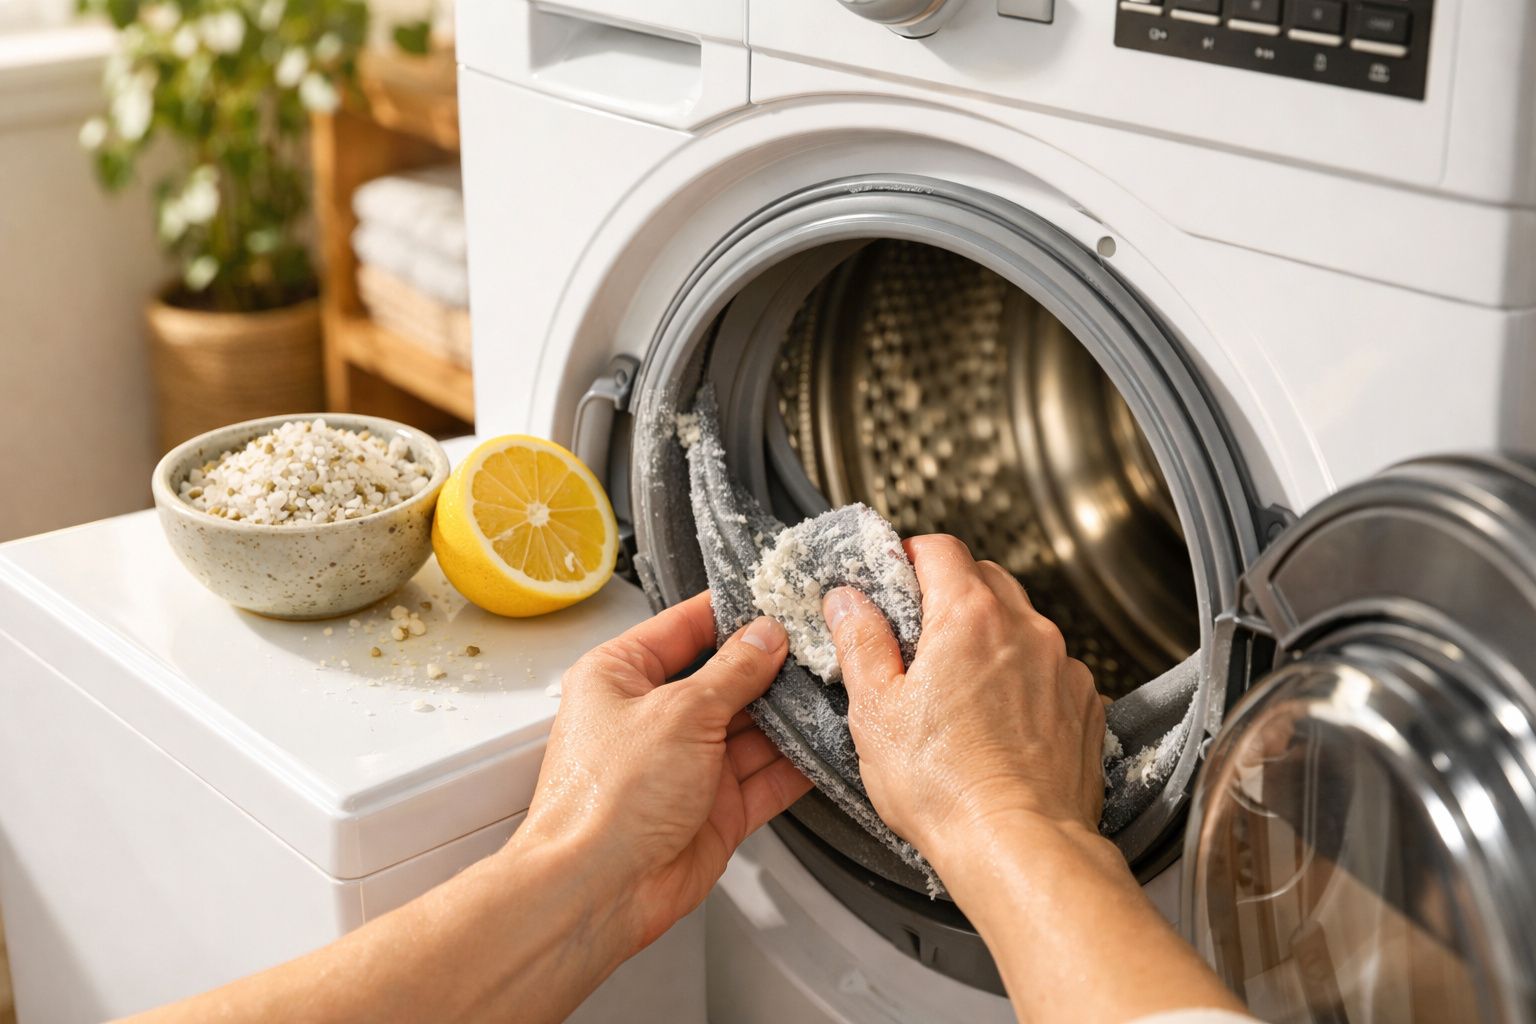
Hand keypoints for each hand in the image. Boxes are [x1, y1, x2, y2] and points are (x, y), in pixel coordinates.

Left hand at [510, 593, 811, 952]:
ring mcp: (684, 766)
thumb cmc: (606, 800)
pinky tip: (824, 745)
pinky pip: (764, 778)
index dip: (730, 613)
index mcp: (620, 677)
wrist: (598, 890)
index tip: (773, 600)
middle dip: (770, 667)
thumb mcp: (680, 712)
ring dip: (789, 716)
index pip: (682, 627)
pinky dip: (796, 765)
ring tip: (831, 690)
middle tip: (817, 647)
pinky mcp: (713, 809)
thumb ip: (733, 672)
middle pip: (724, 678)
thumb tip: (765, 638)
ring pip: (750, 729)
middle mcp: (652, 719)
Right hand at [822, 534, 1104, 871]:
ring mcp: (1062, 667)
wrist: (1021, 846)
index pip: (940, 549)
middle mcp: (1025, 630)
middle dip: (949, 592)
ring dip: (990, 637)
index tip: (893, 579)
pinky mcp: (1084, 704)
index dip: (909, 556)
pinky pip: (1050, 669)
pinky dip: (1024, 678)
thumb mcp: (876, 711)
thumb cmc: (947, 787)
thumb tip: (848, 602)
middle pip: (985, 578)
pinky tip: (998, 720)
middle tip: (917, 634)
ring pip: (1022, 624)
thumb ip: (860, 642)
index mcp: (969, 618)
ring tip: (958, 686)